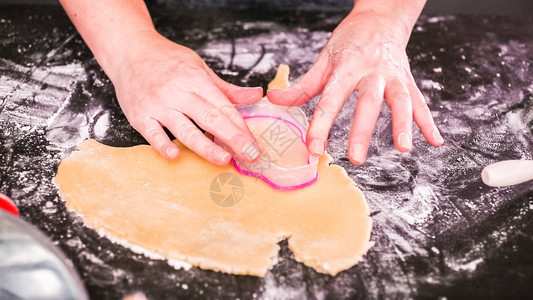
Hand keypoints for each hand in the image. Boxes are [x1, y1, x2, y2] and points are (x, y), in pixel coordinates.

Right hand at [109, 31, 262, 164]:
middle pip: (210, 118)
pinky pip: (152, 133)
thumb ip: (225, 88)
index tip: (254, 144)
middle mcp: (179, 93)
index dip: (241, 127)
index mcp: (196, 80)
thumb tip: (256, 95)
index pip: (224, 106)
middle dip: (232, 138)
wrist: (129, 50)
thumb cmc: (168, 60)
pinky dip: (163, 145)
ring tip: (223, 159)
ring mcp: (158, 105)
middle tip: (251, 155)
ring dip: (205, 146)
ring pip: (185, 129)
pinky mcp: (139, 115)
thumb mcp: (200, 68)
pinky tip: (176, 156)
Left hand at [266, 10, 443, 163]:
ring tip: (404, 148)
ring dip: (404, 125)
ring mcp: (393, 75)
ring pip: (401, 101)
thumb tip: (274, 101)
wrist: (381, 17)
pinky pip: (420, 102)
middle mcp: (373, 70)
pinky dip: (428, 122)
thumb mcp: (324, 59)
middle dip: (362, 131)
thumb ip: (303, 85)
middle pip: (368, 103)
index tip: (313, 148)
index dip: (321, 124)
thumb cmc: (350, 40)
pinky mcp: (408, 79)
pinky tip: (435, 141)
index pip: (331, 98)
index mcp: (347, 66)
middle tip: (356, 158)